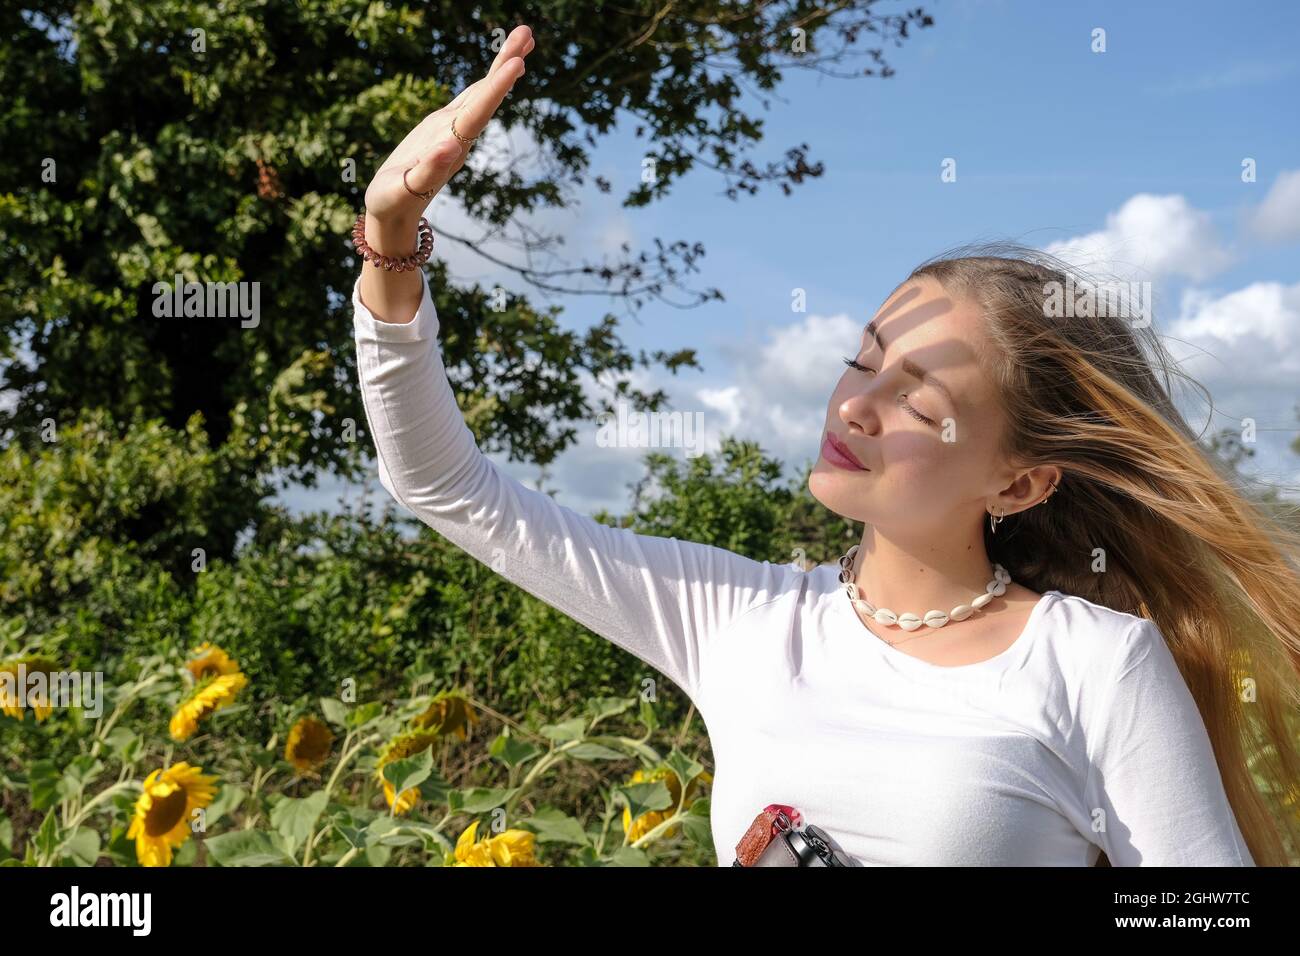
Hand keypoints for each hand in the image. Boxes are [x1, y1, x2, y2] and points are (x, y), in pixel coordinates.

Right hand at [364, 24, 534, 225]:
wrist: (393, 214)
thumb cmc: (394, 203)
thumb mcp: (405, 190)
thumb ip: (428, 170)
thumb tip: (453, 145)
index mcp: (453, 147)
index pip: (478, 113)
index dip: (496, 89)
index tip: (517, 64)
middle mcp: (459, 135)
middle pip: (487, 96)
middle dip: (506, 64)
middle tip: (527, 33)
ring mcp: (453, 130)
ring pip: (482, 93)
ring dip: (502, 67)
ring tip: (523, 38)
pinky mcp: (443, 128)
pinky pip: (469, 99)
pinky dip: (486, 81)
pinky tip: (499, 69)